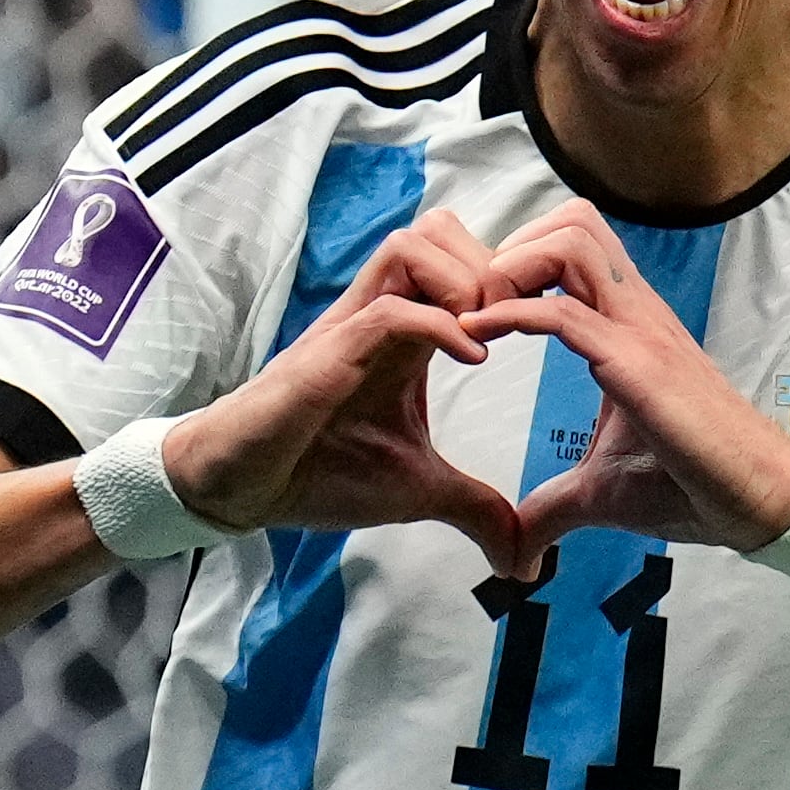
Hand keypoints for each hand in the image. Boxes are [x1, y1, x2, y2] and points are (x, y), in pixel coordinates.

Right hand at [162, 210, 520, 573]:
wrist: (244, 486)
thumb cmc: (320, 471)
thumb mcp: (419, 490)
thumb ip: (475, 508)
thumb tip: (525, 559)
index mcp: (407, 331)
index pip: (462, 257)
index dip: (510, 276)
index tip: (546, 322)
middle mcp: (381, 313)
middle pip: (442, 229)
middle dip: (493, 263)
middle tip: (521, 319)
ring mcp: (352, 326)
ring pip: (413, 245)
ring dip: (465, 280)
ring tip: (492, 333)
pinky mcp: (328, 352)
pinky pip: (389, 310)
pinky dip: (439, 325)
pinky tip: (475, 360)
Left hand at [457, 200, 789, 577]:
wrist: (758, 501)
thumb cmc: (690, 486)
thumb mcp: (602, 492)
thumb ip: (554, 506)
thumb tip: (517, 551)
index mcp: (628, 325)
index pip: (573, 246)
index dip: (518, 260)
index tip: (478, 309)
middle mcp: (636, 312)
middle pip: (572, 221)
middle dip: (511, 246)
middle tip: (476, 303)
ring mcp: (640, 331)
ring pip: (570, 242)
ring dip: (512, 267)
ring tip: (477, 314)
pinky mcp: (639, 364)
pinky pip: (565, 313)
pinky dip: (510, 313)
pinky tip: (477, 336)